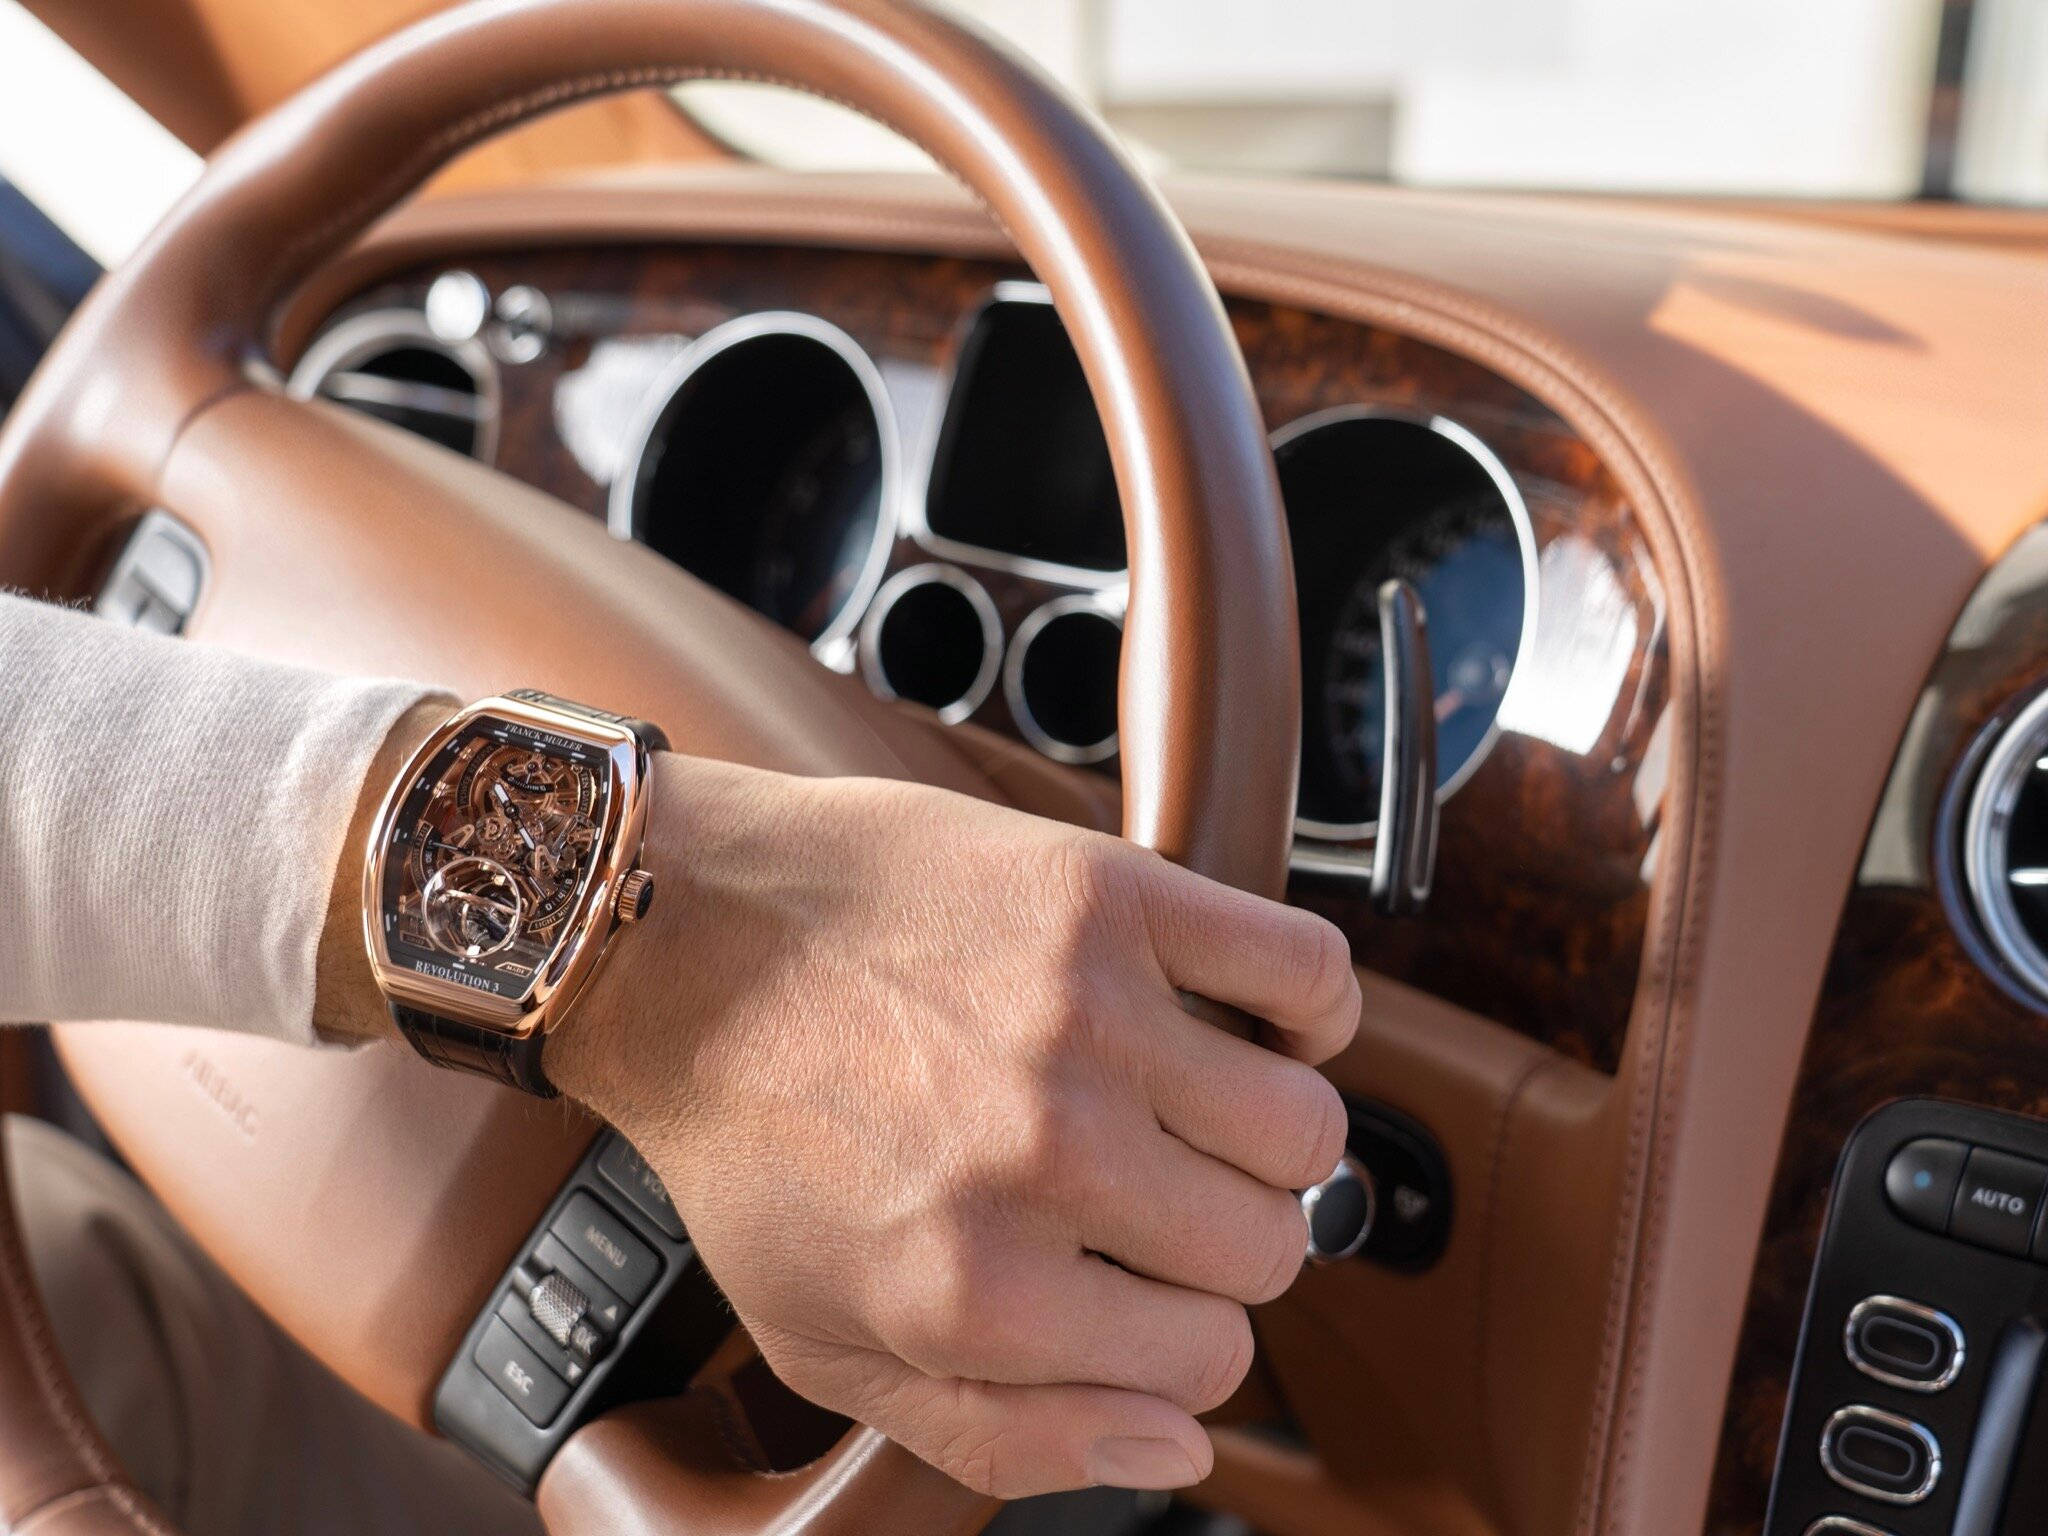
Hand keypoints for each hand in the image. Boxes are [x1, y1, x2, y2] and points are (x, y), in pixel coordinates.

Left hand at [549, 756, 1359, 1499]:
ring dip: (1266, 1135)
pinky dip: (1309, 1007)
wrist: (680, 939)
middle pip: (1269, 1246)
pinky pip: (1304, 971)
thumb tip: (1180, 1447)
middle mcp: (1046, 1159)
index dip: (1181, 1331)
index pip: (1210, 1361)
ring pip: (1305, 1126)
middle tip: (1153, 1192)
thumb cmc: (751, 1142)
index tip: (1137, 1283)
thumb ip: (1010, 1438)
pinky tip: (1252, 1023)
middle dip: (1222, 1238)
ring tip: (1190, 1110)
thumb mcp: (832, 1345)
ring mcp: (1085, 1019)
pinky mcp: (1105, 898)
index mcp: (981, 1294)